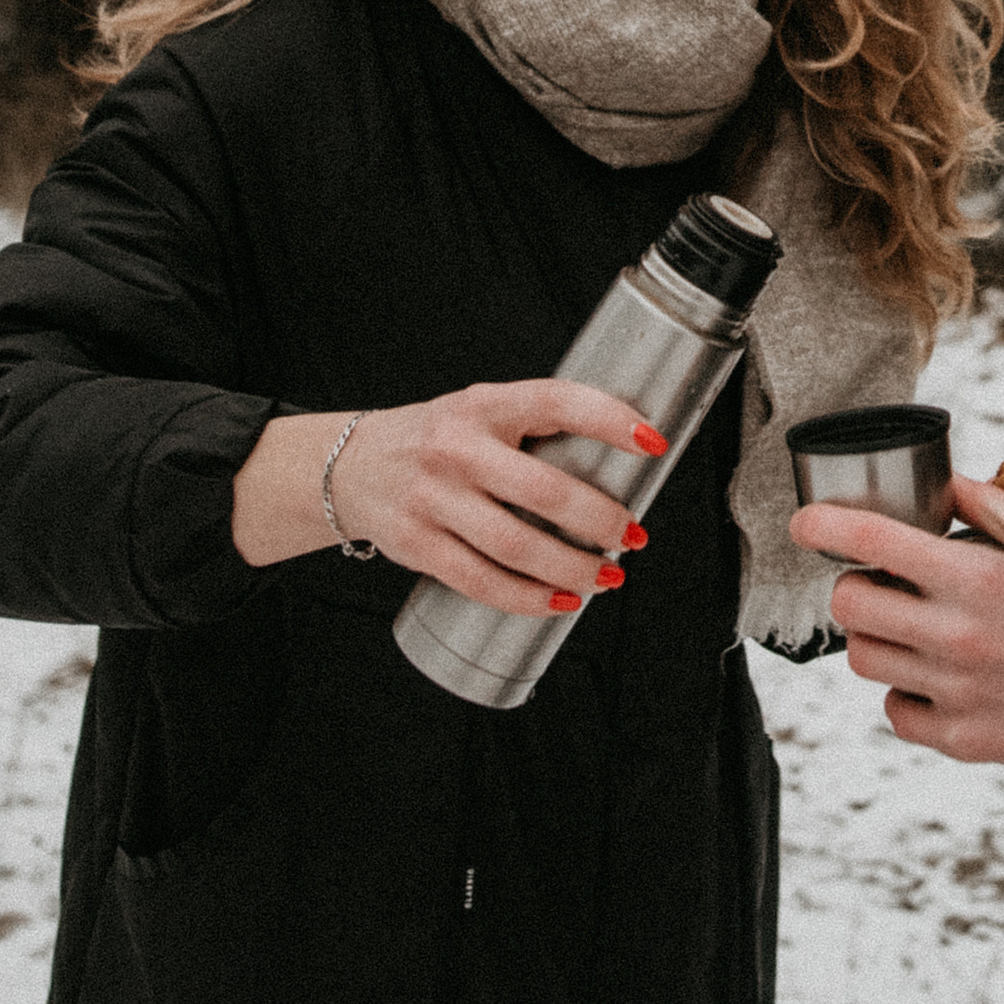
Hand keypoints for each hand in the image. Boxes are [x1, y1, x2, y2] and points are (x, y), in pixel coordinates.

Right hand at [232, 386, 659, 614]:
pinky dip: (528, 598)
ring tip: (607, 577)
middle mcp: (457, 447)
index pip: (558, 401)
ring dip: (573, 569)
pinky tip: (560, 603)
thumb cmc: (439, 439)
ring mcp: (432, 497)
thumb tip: (623, 466)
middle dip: (601, 520)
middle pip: (545, 491)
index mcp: (485, 403)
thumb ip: (537, 429)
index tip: (654, 442)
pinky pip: (481, 581)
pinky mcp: (415, 544)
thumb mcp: (482, 411)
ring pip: (516, 545)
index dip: (610, 419)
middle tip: (633, 535)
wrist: (349, 465)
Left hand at [789, 482, 1003, 774]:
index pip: (872, 541)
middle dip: (854, 586)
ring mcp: (956, 692)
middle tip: (878, 584)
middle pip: (850, 605)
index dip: (824, 525)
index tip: (805, 522)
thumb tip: (943, 483)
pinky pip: (896, 712)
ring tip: (909, 629)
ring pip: (865, 659)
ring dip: (875, 637)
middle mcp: (956, 635)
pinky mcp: (963, 738)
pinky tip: (932, 677)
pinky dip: (904, 692)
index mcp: (977, 577)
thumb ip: (992, 507)